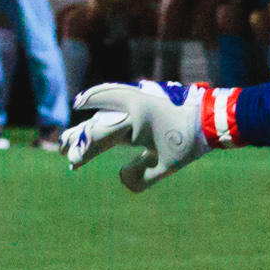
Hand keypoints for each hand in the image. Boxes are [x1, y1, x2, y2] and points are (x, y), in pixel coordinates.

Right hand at [62, 80, 223, 192]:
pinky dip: (98, 96)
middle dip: (78, 139)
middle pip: (96, 122)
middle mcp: (130, 106)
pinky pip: (112, 93)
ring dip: (85, 116)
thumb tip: (120, 175)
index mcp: (134, 122)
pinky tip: (86, 100)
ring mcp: (135, 98)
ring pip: (102, 102)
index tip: (72, 163)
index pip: (99, 137)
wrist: (207, 117)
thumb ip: (142, 176)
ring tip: (70, 126)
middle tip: (62, 151)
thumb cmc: (188, 143)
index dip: (83, 151)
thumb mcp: (166, 166)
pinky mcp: (140, 96)